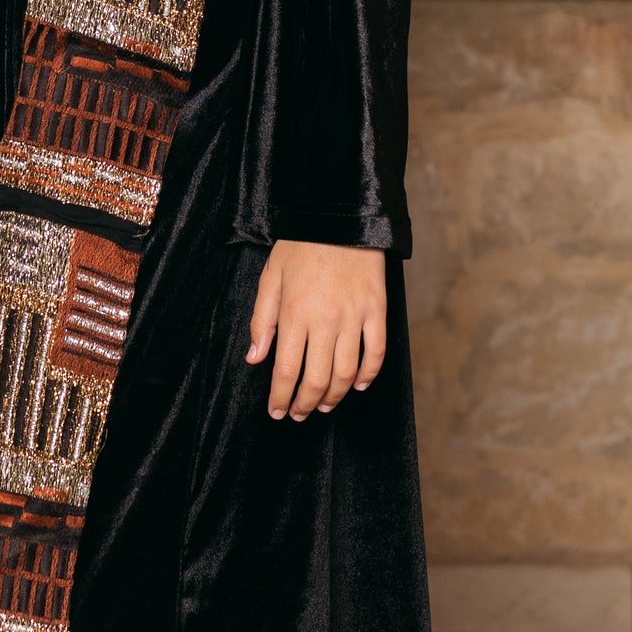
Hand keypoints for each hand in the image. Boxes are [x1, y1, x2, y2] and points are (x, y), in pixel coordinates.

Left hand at [246, 240, 386, 420]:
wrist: (341, 216)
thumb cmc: (301, 246)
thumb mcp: (270, 278)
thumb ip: (261, 321)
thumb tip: (255, 359)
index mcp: (295, 313)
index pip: (286, 370)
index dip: (281, 398)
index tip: (277, 412)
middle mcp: (325, 320)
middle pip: (317, 379)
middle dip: (304, 403)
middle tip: (298, 414)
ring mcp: (354, 317)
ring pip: (347, 373)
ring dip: (334, 397)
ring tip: (323, 405)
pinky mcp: (376, 311)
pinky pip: (375, 352)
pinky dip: (368, 375)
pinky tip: (358, 386)